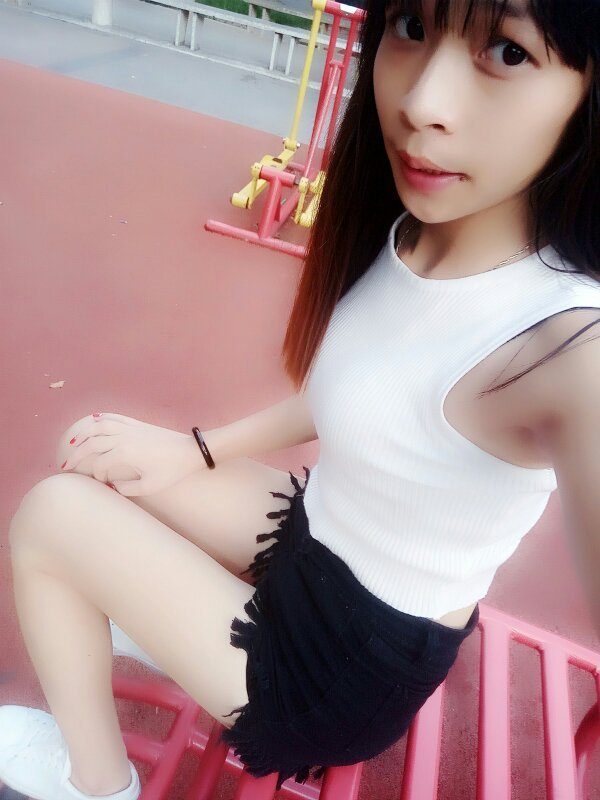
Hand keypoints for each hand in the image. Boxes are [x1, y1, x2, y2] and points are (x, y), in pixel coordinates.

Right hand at [61, 413, 203, 496]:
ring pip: (99, 426)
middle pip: (91, 443)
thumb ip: (126, 488)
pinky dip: (102, 418)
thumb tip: (112, 485)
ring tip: (74, 443)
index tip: (102, 483)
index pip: (99, 463)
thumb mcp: (149, 486)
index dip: (96, 475)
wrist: (190, 451)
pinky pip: (115, 417)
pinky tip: (94, 421)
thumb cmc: (171, 470)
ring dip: (84, 433)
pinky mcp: (137, 423)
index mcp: (124, 453)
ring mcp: (130, 427)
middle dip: (76, 455)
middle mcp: (123, 437)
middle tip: (66, 466)